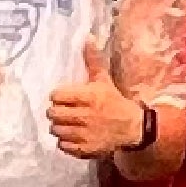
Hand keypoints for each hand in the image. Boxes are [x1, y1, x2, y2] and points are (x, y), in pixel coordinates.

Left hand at [47, 34, 142, 160]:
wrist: (132, 128)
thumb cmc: (114, 101)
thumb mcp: (104, 80)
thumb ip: (93, 60)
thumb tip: (88, 37)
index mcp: (89, 96)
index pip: (56, 96)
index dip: (58, 96)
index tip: (64, 97)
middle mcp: (85, 116)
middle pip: (53, 113)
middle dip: (56, 111)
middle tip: (63, 111)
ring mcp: (84, 134)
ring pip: (56, 129)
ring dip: (59, 126)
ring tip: (68, 123)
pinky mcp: (84, 149)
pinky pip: (62, 145)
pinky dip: (65, 141)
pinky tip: (73, 135)